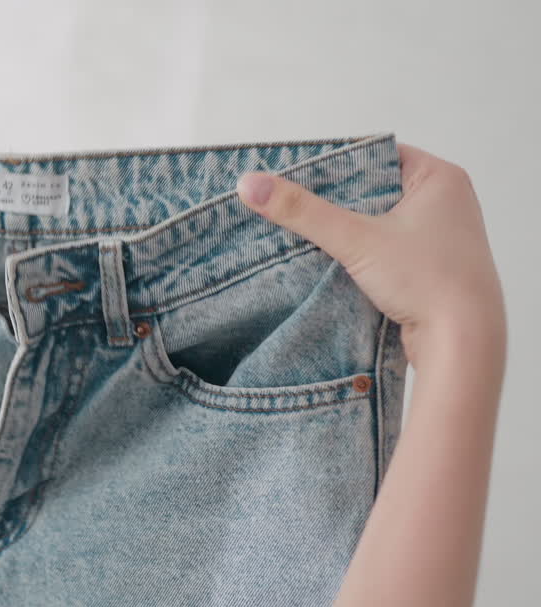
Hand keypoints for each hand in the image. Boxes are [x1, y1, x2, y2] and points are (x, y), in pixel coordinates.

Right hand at [235, 143, 505, 370]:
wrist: (463, 343)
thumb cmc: (428, 281)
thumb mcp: (356, 239)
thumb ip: (302, 211)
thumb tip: (250, 184)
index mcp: (440, 178)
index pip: (375, 155)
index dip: (334, 165)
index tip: (294, 174)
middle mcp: (447, 201)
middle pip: (373, 189)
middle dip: (334, 199)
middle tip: (291, 203)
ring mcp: (441, 236)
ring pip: (378, 220)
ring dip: (346, 229)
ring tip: (304, 232)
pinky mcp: (432, 267)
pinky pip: (386, 247)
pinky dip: (360, 252)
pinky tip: (331, 260)